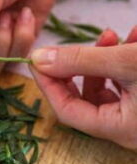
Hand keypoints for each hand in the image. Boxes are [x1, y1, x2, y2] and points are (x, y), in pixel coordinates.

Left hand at [30, 26, 136, 149]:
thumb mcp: (126, 63)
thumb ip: (80, 60)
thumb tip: (37, 58)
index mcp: (118, 128)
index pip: (66, 109)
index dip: (48, 83)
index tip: (36, 60)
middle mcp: (125, 127)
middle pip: (82, 98)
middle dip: (76, 66)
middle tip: (71, 47)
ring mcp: (135, 116)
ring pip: (104, 86)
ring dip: (103, 58)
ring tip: (111, 35)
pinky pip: (122, 82)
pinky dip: (120, 62)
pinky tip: (131, 38)